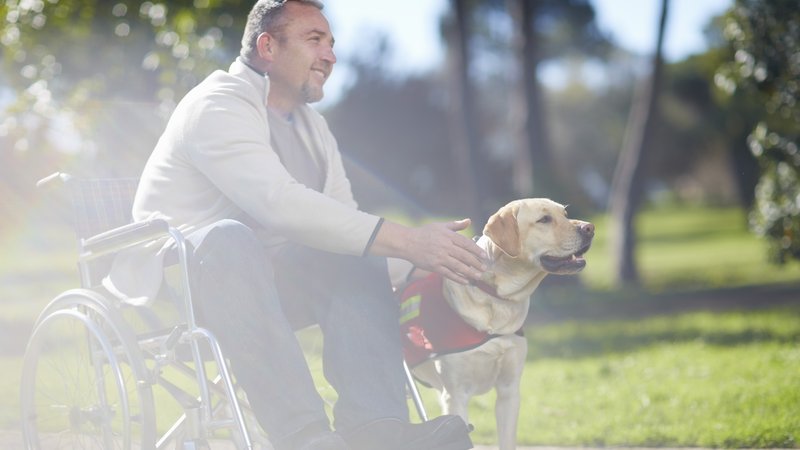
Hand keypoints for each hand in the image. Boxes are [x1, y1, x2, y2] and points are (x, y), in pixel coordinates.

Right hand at [372, 219, 486, 284]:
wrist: (407, 242)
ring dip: (470, 272)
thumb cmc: (424, 233)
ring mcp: (440, 257)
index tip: (484, 256)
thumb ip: (455, 225)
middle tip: (485, 268)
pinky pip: (448, 273)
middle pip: (464, 256)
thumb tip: (469, 221)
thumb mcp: (440, 226)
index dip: (476, 250)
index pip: (466, 243)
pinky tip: (466, 281)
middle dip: (476, 263)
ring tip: (478, 276)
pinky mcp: (434, 266)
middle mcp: (445, 246)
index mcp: (448, 236)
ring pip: (458, 266)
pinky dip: (458, 278)